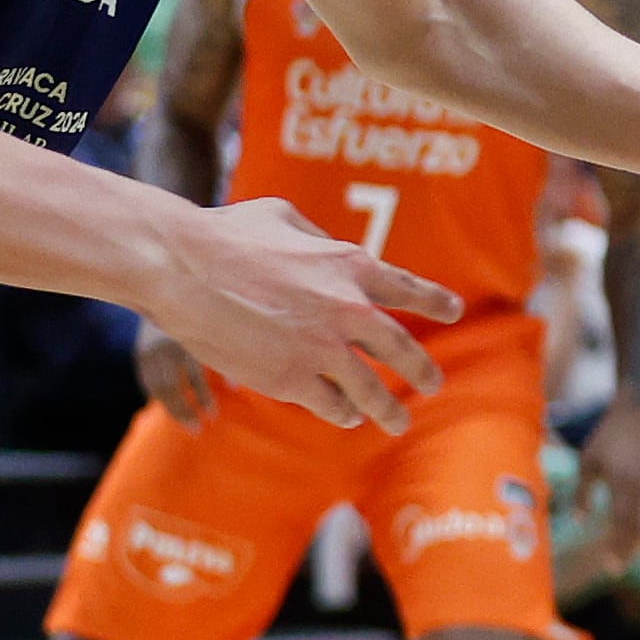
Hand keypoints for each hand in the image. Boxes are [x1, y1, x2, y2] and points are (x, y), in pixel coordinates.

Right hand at [145, 196, 463, 434]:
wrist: (186, 269)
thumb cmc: (228, 234)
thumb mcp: (285, 217)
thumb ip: (318, 239)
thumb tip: (331, 251)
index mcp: (350, 264)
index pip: (406, 288)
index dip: (433, 301)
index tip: (454, 311)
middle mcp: (347, 308)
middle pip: (400, 348)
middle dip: (422, 369)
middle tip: (434, 384)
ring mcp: (322, 349)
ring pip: (370, 389)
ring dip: (387, 408)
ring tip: (398, 422)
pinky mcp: (292, 380)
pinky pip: (330, 404)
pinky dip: (342, 412)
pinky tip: (346, 417)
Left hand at [578, 397, 639, 569]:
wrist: (638, 413)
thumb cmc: (608, 436)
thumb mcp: (588, 460)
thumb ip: (582, 492)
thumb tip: (578, 522)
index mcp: (624, 479)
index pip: (623, 521)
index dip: (617, 545)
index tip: (609, 565)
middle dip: (629, 552)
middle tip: (615, 569)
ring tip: (626, 558)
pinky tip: (638, 540)